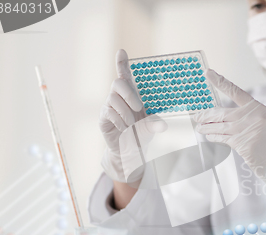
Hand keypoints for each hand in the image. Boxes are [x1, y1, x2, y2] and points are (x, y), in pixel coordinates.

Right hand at [99, 49, 165, 183]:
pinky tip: (124, 128)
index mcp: (132, 94)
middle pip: (118, 83)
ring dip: (125, 112)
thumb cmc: (141, 134)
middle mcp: (119, 97)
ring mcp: (109, 105)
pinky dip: (119, 121)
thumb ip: (155, 124)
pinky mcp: (103, 116)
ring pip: (113, 99)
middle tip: (138, 106)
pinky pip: (108, 112)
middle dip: (128, 92)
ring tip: (132, 125)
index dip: (122, 62)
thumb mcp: (151, 128)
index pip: (124, 74)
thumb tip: (162, 125)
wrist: (129, 151)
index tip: (121, 51)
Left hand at [194, 70, 265, 206]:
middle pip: (221, 112)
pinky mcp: (240, 142)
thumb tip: (220, 117)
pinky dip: (213, 137)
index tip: (208, 73)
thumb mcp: (260, 123)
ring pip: (218, 126)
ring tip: (198, 127)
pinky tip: (208, 136)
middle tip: (197, 116)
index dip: (220, 82)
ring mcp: (245, 128)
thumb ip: (243, 118)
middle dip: (206, 115)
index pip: (234, 91)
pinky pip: (221, 137)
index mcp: (256, 107)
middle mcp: (251, 115)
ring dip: (205, 127)